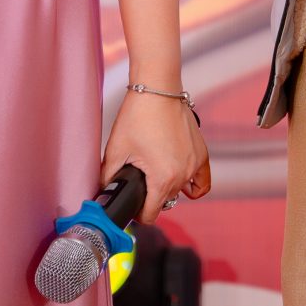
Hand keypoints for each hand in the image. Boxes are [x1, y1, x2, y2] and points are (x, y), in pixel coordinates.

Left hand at [102, 88, 210, 223]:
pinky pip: (202, 180)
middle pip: (165, 202)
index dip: (137, 213)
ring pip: (181, 191)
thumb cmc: (138, 116)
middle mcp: (183, 174)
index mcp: (163, 178)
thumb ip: (108, 178)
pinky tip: (181, 178)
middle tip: (137, 181)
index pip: (151, 214)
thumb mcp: (115, 150)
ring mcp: (195, 164)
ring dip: (168, 189)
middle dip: (151, 197)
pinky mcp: (201, 153)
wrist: (157, 90)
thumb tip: (103, 193)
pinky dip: (192, 184)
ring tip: (155, 174)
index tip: (131, 203)